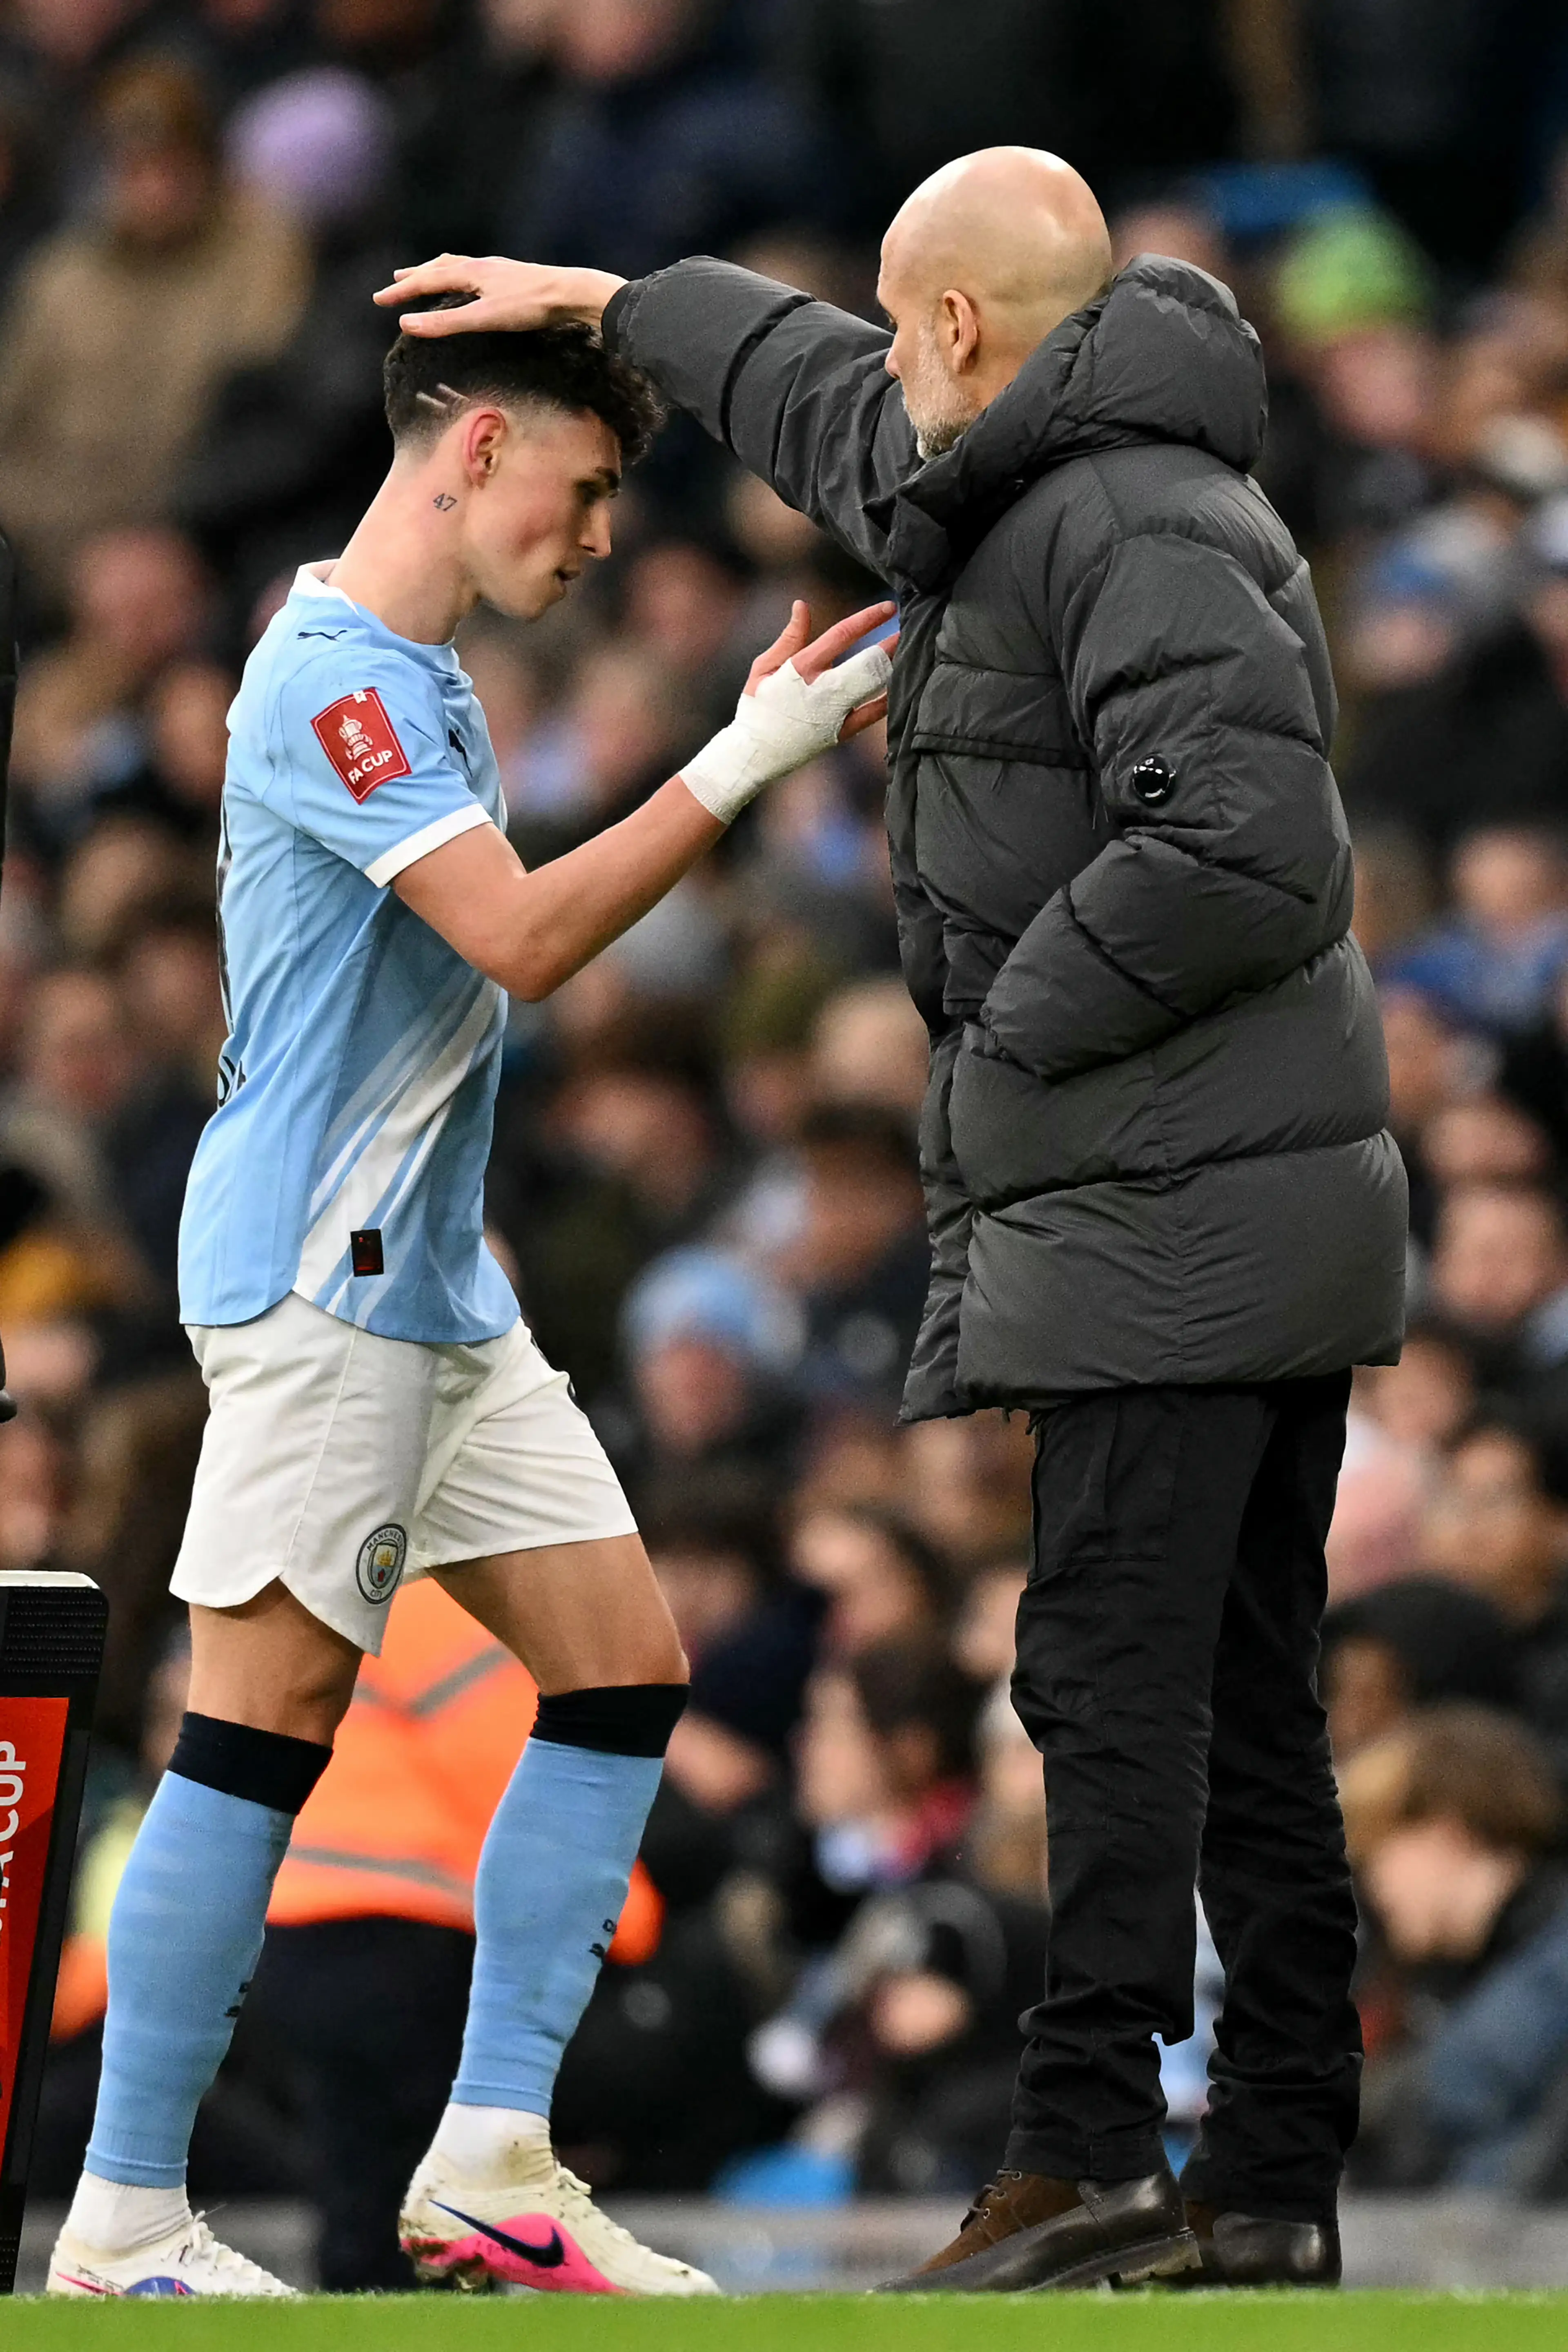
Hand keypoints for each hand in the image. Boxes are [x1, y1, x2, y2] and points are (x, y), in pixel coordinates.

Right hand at [373, 255, 625, 335]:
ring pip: (458, 266)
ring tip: (426, 274)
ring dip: (437, 271)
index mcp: (469, 272)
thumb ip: (446, 323)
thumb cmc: (529, 306)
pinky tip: (470, 283)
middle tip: (395, 280)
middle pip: (439, 267)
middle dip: (415, 276)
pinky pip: (475, 271)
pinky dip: (461, 275)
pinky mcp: (512, 276)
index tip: (378, 300)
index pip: (426, 281)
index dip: (402, 292)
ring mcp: (497, 269)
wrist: (571, 293)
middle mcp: (480, 265)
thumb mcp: (484, 318)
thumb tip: (406, 325)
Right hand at [680, 598, 897, 823]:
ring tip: (910, 653)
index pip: (842, 634)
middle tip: (911, 630)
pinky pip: (873, 714)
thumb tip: (802, 605)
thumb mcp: (763, 668)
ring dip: (894, 667)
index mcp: (801, 668)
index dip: (868, 618)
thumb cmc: (757, 706)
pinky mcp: (842, 733)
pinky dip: (888, 698)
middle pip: (867, 662)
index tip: (889, 606)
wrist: (755, 754)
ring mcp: (835, 713)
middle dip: (892, 644)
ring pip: (874, 686)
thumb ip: (789, 637)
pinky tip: (900, 685)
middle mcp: (822, 690)